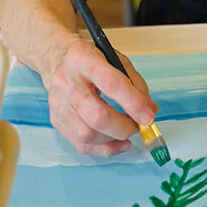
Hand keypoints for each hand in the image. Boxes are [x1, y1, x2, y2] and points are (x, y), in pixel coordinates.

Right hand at [43, 38, 158, 155]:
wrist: (58, 60)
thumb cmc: (91, 60)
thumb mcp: (116, 60)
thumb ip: (135, 85)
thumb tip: (150, 112)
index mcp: (83, 58)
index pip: (111, 84)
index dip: (133, 103)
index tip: (149, 117)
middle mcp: (66, 81)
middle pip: (96, 116)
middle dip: (124, 127)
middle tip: (137, 126)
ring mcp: (58, 103)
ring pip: (87, 135)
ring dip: (114, 139)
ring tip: (126, 131)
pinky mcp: (56, 120)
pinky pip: (81, 144)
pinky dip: (104, 148)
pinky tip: (117, 141)